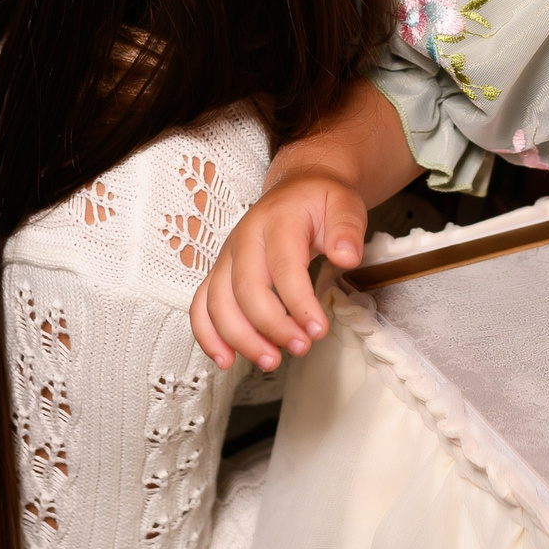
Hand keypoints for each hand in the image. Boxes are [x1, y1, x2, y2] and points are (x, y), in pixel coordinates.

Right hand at [188, 170, 370, 371]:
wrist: (298, 187)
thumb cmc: (321, 200)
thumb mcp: (345, 204)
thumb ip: (347, 229)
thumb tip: (347, 256)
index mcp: (277, 220)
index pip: (283, 267)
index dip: (298, 304)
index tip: (318, 330)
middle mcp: (244, 238)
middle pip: (246, 289)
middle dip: (271, 326)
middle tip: (301, 348)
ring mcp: (227, 257)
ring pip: (218, 302)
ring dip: (240, 338)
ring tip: (270, 362)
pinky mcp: (220, 273)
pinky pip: (201, 306)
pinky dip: (208, 336)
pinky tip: (226, 359)